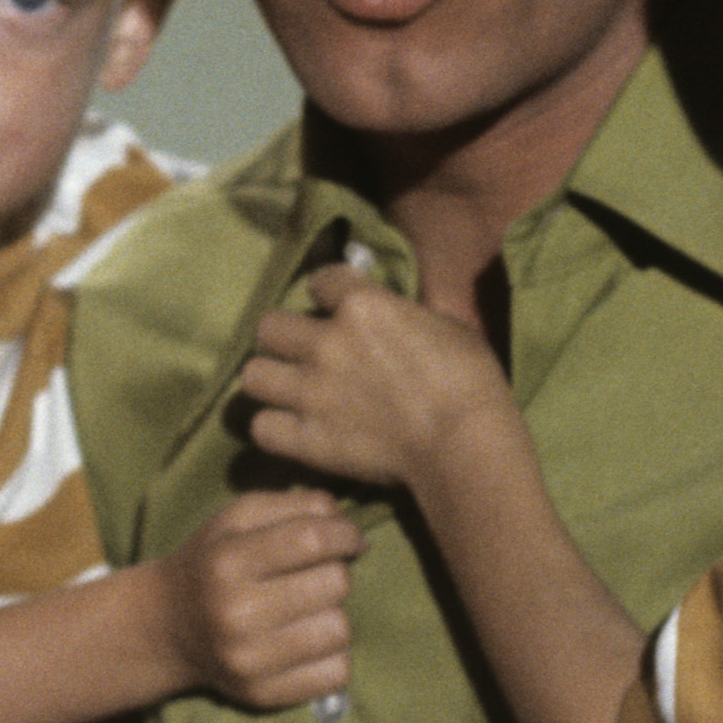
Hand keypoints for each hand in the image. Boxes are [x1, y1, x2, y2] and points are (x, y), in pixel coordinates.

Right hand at [156, 488, 361, 708]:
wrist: (166, 627)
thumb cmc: (212, 561)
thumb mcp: (238, 517)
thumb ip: (296, 506)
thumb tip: (352, 529)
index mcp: (226, 562)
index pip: (312, 540)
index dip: (345, 534)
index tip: (349, 538)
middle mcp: (235, 614)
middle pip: (334, 584)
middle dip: (334, 573)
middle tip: (313, 576)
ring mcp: (249, 660)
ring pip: (340, 630)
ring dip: (334, 615)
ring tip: (308, 611)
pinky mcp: (263, 694)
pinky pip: (336, 673)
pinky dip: (332, 656)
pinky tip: (307, 643)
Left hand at [233, 263, 513, 495]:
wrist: (463, 442)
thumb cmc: (470, 379)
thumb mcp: (446, 324)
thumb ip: (405, 313)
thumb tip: (394, 309)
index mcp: (361, 304)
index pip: (320, 279)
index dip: (327, 293)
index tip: (335, 306)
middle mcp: (324, 342)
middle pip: (268, 327)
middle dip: (284, 338)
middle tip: (303, 353)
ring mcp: (309, 391)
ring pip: (252, 376)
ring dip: (271, 381)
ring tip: (290, 391)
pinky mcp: (305, 438)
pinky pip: (261, 427)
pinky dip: (274, 428)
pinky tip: (293, 429)